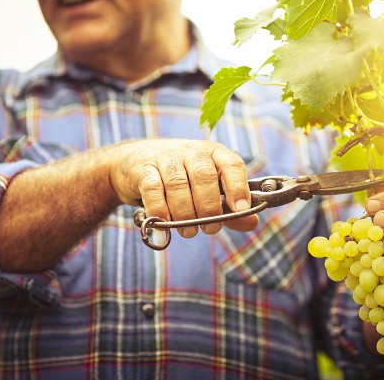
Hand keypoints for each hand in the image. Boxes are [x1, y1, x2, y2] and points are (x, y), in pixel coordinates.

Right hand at [108, 139, 258, 237]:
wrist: (131, 163)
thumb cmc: (179, 179)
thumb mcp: (206, 189)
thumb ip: (228, 207)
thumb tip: (251, 222)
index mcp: (213, 153)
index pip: (232, 164)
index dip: (238, 187)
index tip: (241, 209)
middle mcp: (191, 151)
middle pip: (205, 176)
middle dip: (209, 207)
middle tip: (209, 230)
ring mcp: (165, 157)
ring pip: (179, 185)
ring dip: (185, 214)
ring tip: (188, 232)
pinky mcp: (143, 169)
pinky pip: (153, 190)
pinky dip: (160, 211)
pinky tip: (163, 226)